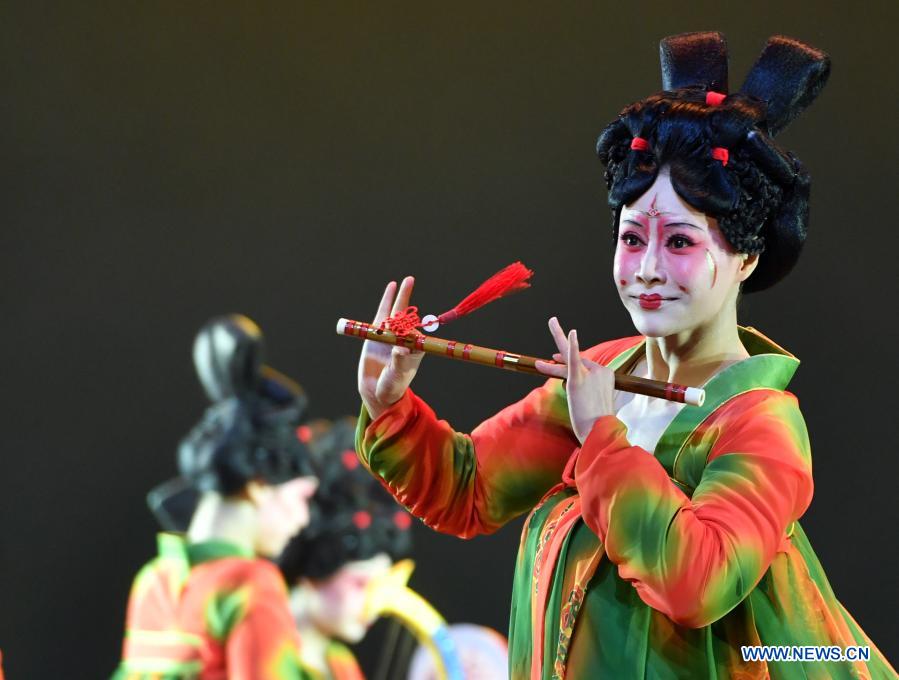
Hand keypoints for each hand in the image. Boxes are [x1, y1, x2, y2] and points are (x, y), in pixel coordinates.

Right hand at [357, 276, 424, 419]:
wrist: (376, 392)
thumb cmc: (393, 386)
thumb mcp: (397, 375)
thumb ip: (399, 361)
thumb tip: (401, 348)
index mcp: (415, 348)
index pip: (417, 331)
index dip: (415, 324)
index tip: (412, 324)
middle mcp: (404, 339)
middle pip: (405, 315)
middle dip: (406, 297)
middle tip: (410, 279)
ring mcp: (390, 336)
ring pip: (393, 312)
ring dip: (397, 296)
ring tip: (401, 281)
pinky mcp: (376, 336)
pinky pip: (380, 316)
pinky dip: (384, 303)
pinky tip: (390, 290)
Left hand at [535, 317, 615, 444]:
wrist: (600, 431)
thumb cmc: (599, 424)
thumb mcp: (598, 405)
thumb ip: (591, 394)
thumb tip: (581, 394)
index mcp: (607, 376)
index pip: (584, 365)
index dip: (566, 362)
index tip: (553, 358)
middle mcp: (600, 371)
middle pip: (576, 358)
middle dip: (562, 344)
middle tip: (552, 322)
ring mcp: (589, 375)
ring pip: (566, 362)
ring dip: (551, 356)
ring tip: (551, 323)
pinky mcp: (578, 380)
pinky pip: (574, 359)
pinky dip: (572, 346)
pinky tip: (572, 333)